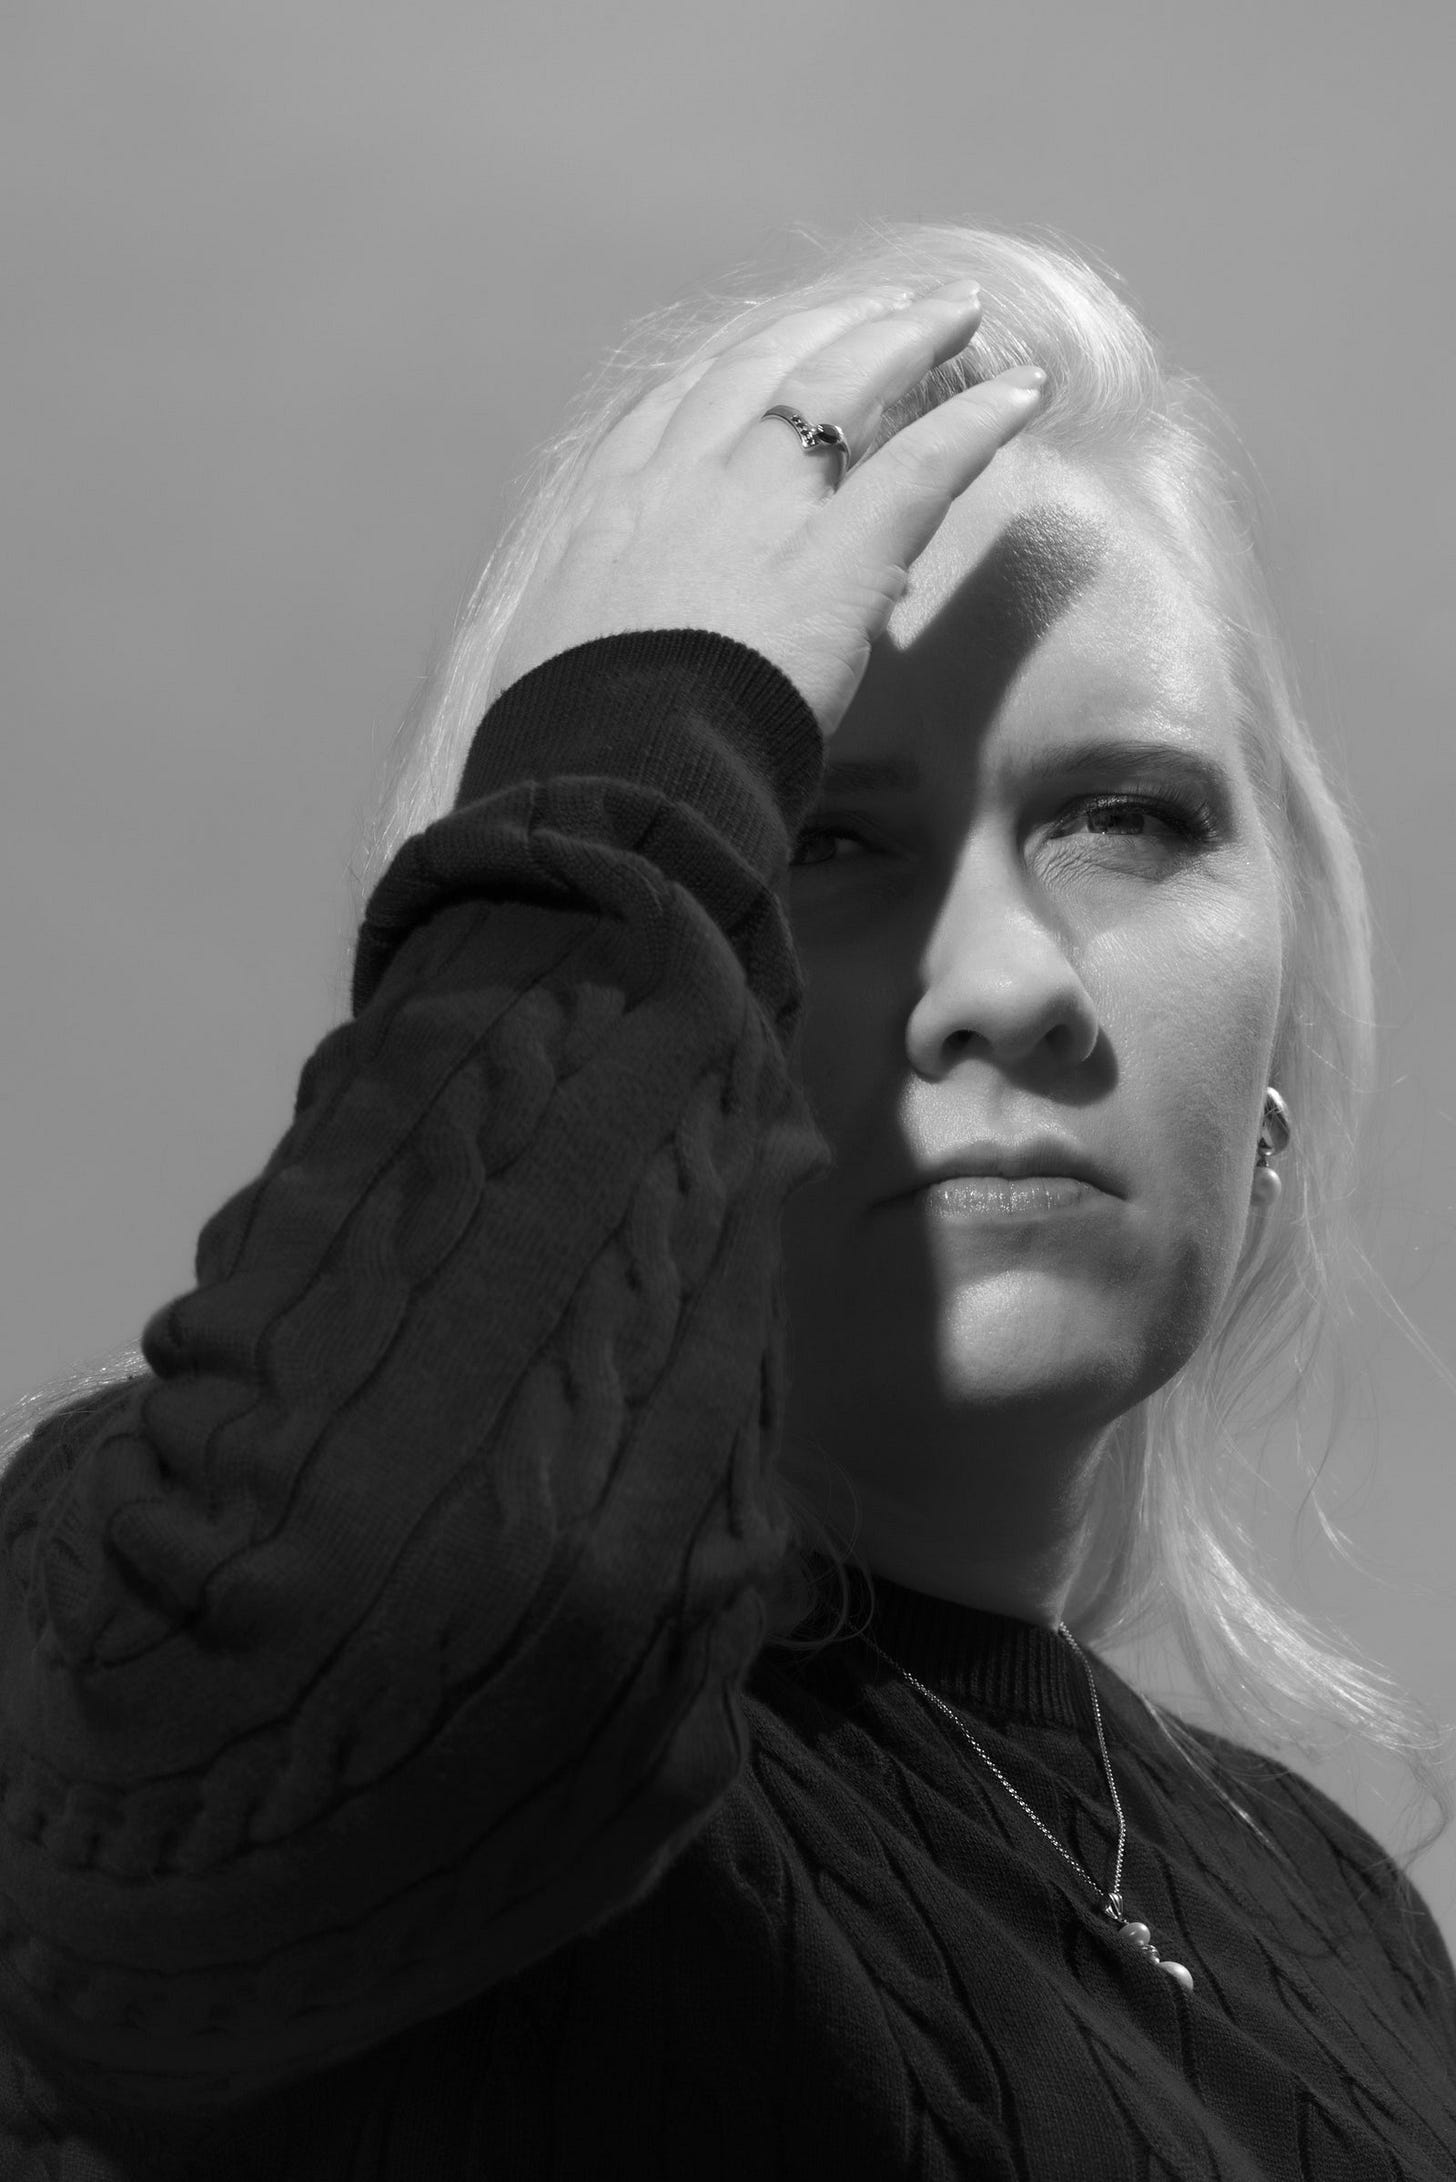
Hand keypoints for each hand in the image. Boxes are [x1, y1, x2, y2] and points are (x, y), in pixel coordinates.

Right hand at [491, 282, 1045, 740]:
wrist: (606, 772)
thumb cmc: (572, 743)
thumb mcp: (555, 659)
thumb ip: (594, 631)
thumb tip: (609, 652)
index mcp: (611, 511)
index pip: (677, 409)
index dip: (735, 371)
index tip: (772, 351)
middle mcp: (683, 481)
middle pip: (761, 369)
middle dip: (825, 328)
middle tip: (880, 307)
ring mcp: (760, 508)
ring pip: (839, 384)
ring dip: (902, 337)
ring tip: (954, 312)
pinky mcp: (836, 557)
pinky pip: (920, 467)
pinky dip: (976, 423)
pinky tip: (1022, 393)